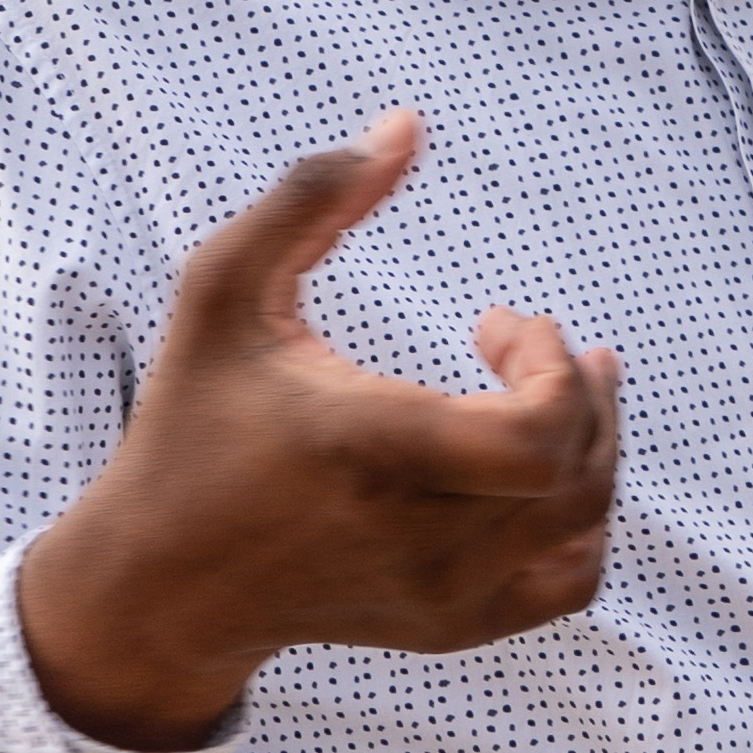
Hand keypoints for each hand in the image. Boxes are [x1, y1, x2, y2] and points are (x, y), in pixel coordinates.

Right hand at [16, 113, 623, 746]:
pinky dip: (584, 520)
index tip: (499, 323)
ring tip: (557, 391)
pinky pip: (570, 580)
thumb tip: (406, 125)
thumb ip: (309, 199)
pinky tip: (544, 474)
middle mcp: (415, 536)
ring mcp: (438, 594)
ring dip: (593, 442)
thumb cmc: (192, 422)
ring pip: (585, 519)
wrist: (158, 585)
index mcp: (368, 451)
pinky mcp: (448, 627)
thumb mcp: (221, 293)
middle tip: (527, 344)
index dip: (552, 366)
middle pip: (577, 469)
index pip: (539, 435)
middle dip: (583, 391)